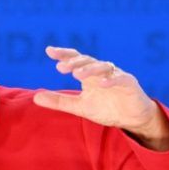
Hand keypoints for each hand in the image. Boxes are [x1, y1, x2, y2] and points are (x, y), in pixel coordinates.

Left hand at [33, 46, 168, 150]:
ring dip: (89, 69)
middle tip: (60, 67)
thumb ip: (59, 101)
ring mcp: (115, 75)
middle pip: (87, 60)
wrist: (132, 119)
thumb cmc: (107, 109)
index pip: (75, 59)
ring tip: (77, 75)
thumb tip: (35, 97)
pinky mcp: (129, 83)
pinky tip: (100, 84)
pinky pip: (119, 78)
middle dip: (74, 62)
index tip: (49, 50)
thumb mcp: (80, 106)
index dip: (63, 54)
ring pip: (102, 67)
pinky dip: (110, 80)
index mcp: (89, 74)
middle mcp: (101, 71)